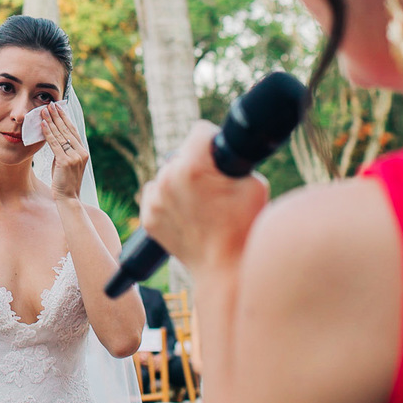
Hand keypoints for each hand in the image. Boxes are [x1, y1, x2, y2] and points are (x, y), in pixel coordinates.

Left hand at [41, 102, 87, 201]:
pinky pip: (55, 143)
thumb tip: (54, 137)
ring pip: (61, 134)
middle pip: (67, 129)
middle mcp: (81, 152)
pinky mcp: (66, 161)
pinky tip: (43, 124)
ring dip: (51, 121)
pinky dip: (48, 133)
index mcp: (83, 151)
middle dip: (57, 116)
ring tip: (44, 110)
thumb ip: (62, 150)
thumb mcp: (65, 162)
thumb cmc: (64, 181)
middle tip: (50, 104)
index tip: (58, 108)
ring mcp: (75, 157)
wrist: (68, 198)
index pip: (73, 130)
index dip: (65, 118)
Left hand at [140, 120, 269, 274]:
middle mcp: (168, 179)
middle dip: (198, 166)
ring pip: (168, 175)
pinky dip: (169, 201)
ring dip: (181, 183)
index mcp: (193, 167)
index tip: (219, 156)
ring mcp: (155, 199)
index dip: (214, 142)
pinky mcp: (148, 217)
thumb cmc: (245, 228)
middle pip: (183, 155)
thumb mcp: (254, 183)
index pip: (200, 131)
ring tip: (202, 206)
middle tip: (214, 189)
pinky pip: (157, 195)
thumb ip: (233, 159)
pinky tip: (188, 215)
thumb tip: (222, 151)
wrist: (225, 270)